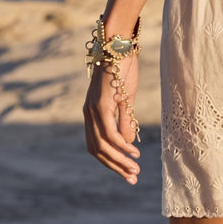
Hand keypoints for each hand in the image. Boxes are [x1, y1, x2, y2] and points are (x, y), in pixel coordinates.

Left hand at [83, 56, 140, 183]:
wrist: (118, 45)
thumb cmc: (122, 68)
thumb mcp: (126, 98)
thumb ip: (125, 121)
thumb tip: (127, 145)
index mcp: (92, 114)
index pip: (97, 146)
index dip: (111, 162)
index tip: (127, 173)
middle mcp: (87, 114)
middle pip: (97, 150)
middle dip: (115, 167)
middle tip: (132, 178)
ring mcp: (92, 110)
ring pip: (103, 145)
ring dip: (119, 160)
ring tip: (134, 169)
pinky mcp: (100, 104)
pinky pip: (109, 132)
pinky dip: (120, 145)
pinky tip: (132, 152)